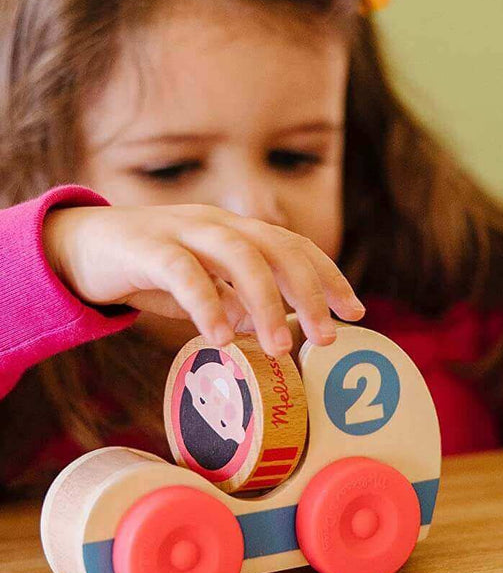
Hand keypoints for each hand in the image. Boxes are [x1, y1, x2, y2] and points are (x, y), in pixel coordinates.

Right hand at [43, 204, 364, 356]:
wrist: (77, 246)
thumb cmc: (149, 268)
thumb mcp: (203, 287)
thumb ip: (236, 302)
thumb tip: (268, 328)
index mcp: (239, 231)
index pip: (296, 247)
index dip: (329, 277)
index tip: (355, 313)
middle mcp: (219, 223)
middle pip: (279, 248)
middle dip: (310, 292)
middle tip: (327, 337)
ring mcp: (183, 229)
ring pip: (240, 256)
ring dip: (266, 303)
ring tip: (280, 348)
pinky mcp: (146, 246)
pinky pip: (184, 272)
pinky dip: (207, 304)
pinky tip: (220, 339)